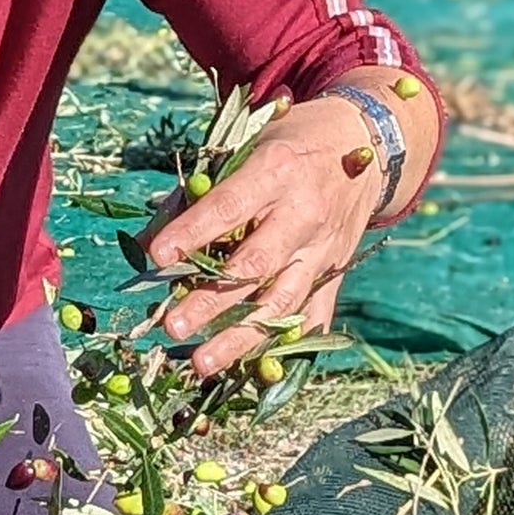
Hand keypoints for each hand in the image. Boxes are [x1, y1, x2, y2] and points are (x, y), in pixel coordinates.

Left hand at [141, 98, 380, 377]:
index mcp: (276, 171)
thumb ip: (201, 192)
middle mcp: (304, 213)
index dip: (192, 233)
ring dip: (239, 338)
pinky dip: (283, 345)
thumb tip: (149, 241)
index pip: (229, 208)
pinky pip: (312, 316)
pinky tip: (251, 372)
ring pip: (282, 302)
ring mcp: (324, 249)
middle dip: (211, 301)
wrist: (363, 142)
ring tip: (201, 363)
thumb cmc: (290, 142)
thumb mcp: (246, 146)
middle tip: (172, 326)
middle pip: (255, 266)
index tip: (158, 256)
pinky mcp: (336, 271)